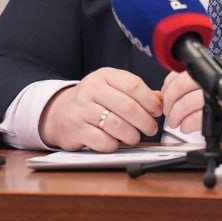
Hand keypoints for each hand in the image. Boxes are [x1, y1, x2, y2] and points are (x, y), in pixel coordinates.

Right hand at [39, 67, 162, 151]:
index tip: (158, 111)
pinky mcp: (76, 129)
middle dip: (145, 121)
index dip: (150, 100)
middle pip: (127, 107)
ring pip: (116, 125)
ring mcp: (81, 109)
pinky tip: (116, 142)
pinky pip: (103, 141)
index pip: (133, 85)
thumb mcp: (113, 88)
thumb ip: (136, 93)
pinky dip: (114, 144)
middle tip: (151, 128)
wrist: (60, 112)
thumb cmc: (93, 100)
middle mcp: (91, 89)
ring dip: (132, 135)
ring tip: (135, 137)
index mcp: (104, 76)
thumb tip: (161, 101)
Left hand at [162, 59, 221, 145]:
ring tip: (177, 122)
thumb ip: (209, 80)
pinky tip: (188, 127)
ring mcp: (221, 94)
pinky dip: (188, 125)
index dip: (169, 85)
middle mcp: (219, 76)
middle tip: (169, 112)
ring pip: (186, 102)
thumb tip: (181, 89)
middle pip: (181, 85)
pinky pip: (196, 118)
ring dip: (176, 115)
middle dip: (170, 101)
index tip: (167, 95)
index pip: (183, 72)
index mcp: (219, 66)